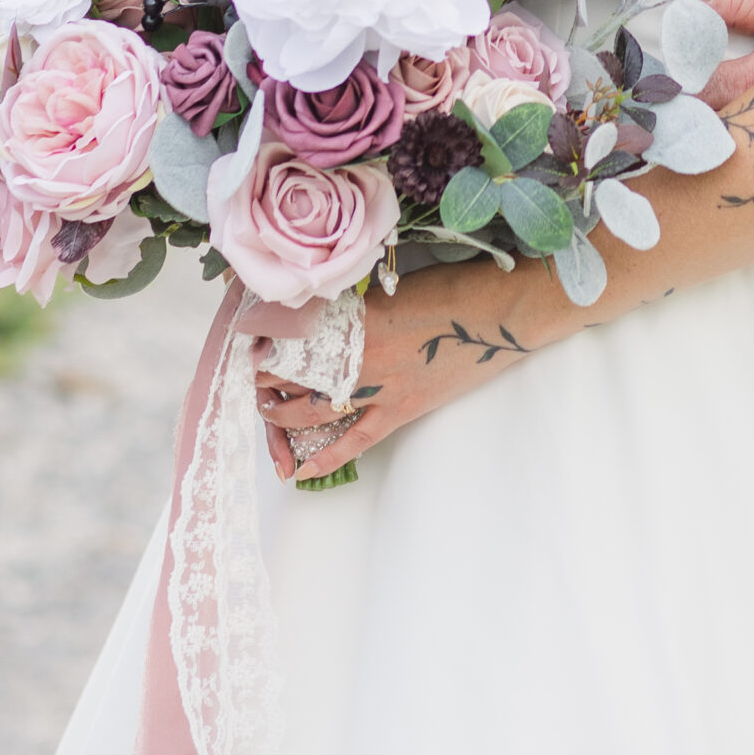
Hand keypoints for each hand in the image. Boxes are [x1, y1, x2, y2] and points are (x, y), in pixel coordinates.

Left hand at [252, 255, 564, 482]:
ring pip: (316, 410)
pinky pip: (357, 440)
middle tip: (252, 379)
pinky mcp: (402, 409)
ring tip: (266, 412)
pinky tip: (303, 469)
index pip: (296, 336)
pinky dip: (328, 456)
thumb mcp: (398, 285)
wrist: (502, 313)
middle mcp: (361, 355)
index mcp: (358, 317)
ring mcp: (381, 387)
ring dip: (285, 414)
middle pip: (298, 375)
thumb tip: (331, 311)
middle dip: (268, 379)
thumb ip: (361, 303)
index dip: (268, 342)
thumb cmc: (455, 286)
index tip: (252, 342)